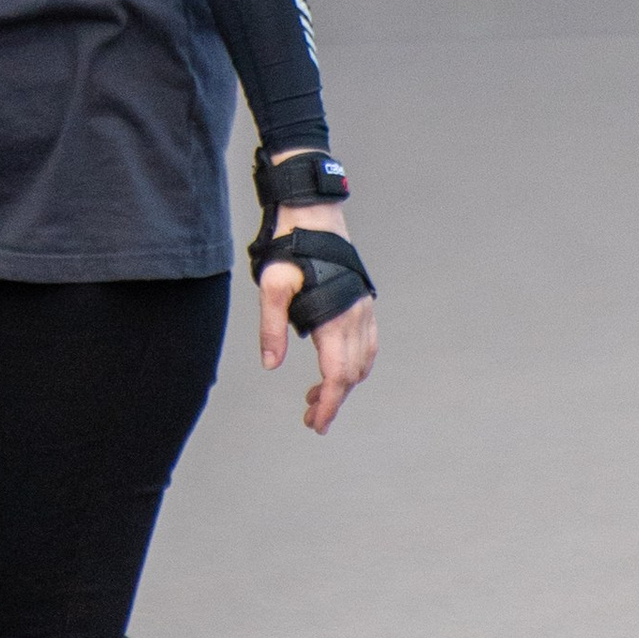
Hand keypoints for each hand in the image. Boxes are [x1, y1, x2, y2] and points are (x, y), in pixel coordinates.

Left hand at [256, 203, 376, 436]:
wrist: (315, 213)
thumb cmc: (292, 247)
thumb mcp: (272, 286)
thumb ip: (271, 327)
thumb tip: (271, 364)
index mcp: (335, 318)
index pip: (336, 376)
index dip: (327, 404)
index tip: (315, 424)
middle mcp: (356, 317)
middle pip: (352, 374)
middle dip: (333, 401)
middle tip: (310, 418)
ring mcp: (364, 310)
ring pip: (363, 361)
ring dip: (343, 384)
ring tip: (315, 396)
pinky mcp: (363, 303)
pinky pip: (367, 344)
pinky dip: (354, 364)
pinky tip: (335, 367)